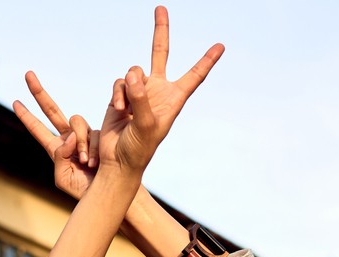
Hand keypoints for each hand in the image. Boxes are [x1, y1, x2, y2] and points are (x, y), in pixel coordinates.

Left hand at [14, 73, 100, 199]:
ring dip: (79, 143)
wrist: (107, 191)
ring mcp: (84, 134)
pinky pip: (94, 134)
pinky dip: (92, 149)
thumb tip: (68, 136)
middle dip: (39, 92)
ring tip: (84, 164)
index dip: (26, 117)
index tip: (15, 102)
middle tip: (28, 74)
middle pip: (52, 110)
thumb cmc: (83, 190)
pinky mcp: (100, 135)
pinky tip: (94, 163)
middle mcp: (68, 137)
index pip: (38, 129)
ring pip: (76, 123)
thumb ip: (59, 157)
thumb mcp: (62, 178)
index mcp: (55, 148)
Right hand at [93, 7, 223, 174]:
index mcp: (174, 99)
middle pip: (160, 53)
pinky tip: (119, 110)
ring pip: (133, 71)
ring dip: (128, 88)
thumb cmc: (139, 149)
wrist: (117, 160)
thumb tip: (134, 74)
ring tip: (127, 111)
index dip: (207, 60)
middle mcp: (158, 91)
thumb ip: (142, 97)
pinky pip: (120, 82)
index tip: (220, 46)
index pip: (194, 76)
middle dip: (160, 31)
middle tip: (160, 8)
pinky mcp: (121, 95)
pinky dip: (118, 94)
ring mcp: (139, 91)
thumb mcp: (147, 125)